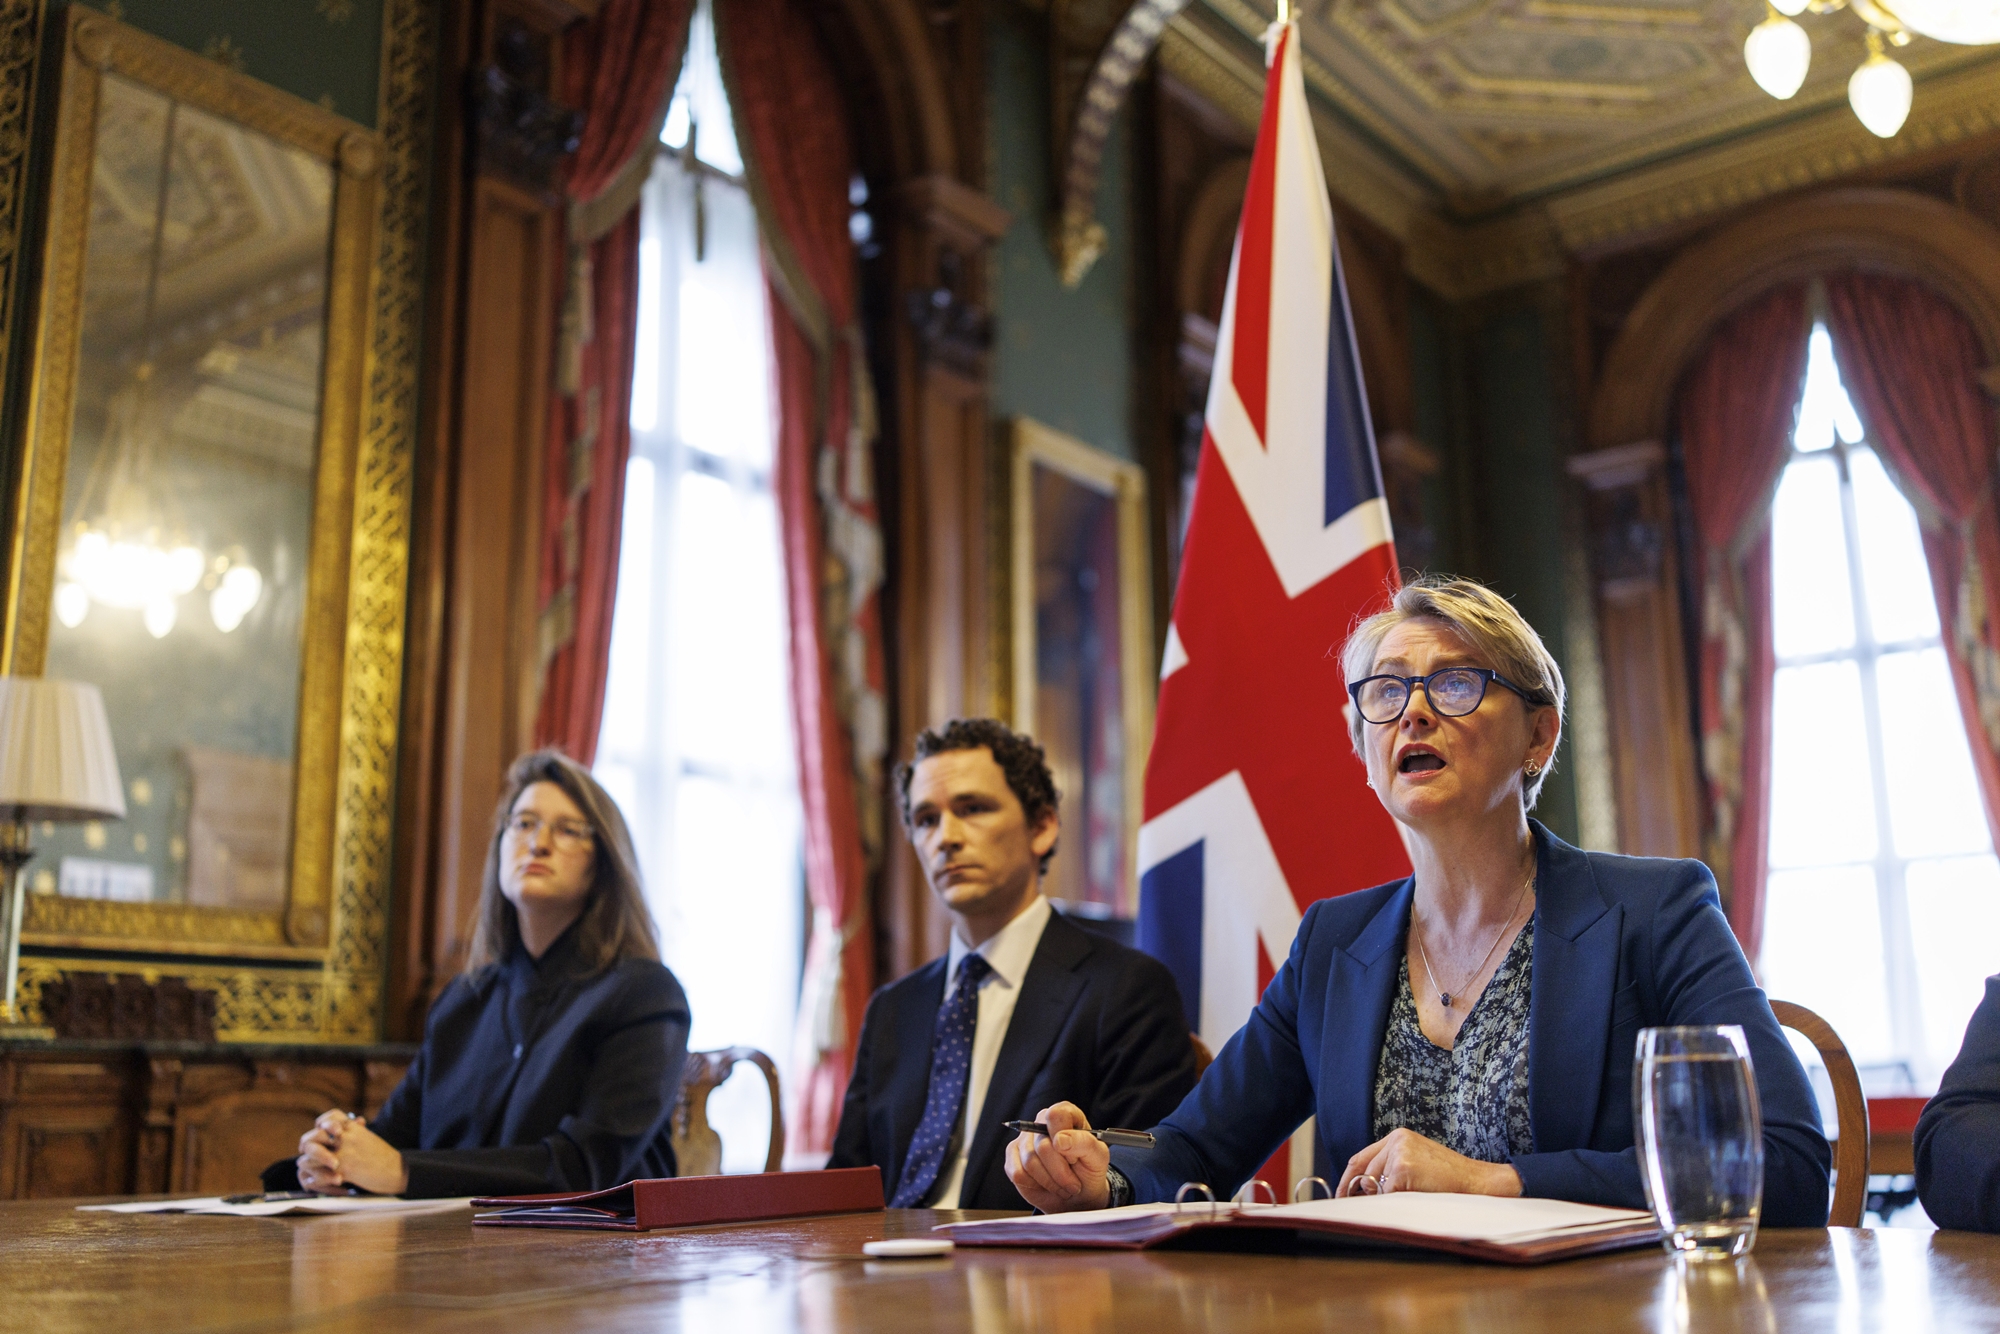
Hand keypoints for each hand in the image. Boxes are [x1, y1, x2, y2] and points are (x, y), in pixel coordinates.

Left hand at [294, 1109, 408, 1195]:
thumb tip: (351, 1124)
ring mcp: (343, 1153)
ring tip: (309, 1172)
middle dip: (307, 1147)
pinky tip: (314, 1183)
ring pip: (309, 1157)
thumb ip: (355, 1132)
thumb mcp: (369, 1137)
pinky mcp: (343, 1170)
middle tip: (307, 1154)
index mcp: (353, 1128)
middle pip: (313, 1137)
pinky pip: (318, 1176)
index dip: (321, 1124)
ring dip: (307, 1165)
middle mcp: (346, 1137)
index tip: (320, 1132)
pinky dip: (314, 1182)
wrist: (397, 1170)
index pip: (329, 1117)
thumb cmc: (384, 1156)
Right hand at [1004, 1102, 1110, 1213]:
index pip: (1056, 1115)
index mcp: (1065, 1114)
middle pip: (1043, 1145)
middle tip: (1073, 1183)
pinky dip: (1035, 1185)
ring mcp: (1025, 1139)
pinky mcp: (1013, 1157)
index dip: (1063, 1137)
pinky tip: (1046, 1185)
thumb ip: (1084, 1143)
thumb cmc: (1088, 1171)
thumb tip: (1060, 1139)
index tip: (1074, 1158)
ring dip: (1050, 1181)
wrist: (1078, 1195)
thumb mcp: (1097, 1157)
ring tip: (1063, 1186)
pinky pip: (1018, 1173)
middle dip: (1061, 1172)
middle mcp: (1042, 1122)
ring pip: (1030, 1162)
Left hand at [1335, 1127, 1521, 1199]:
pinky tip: (1418, 1198)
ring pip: (1375, 1187)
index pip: (1361, 1158)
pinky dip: (1396, 1204)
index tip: (1341, 1196)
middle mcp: (1395, 1141)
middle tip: (1368, 1210)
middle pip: (1364, 1174)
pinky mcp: (1403, 1170)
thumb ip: (1390, 1169)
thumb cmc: (1449, 1178)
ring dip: (1387, 1200)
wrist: (1477, 1182)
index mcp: (1397, 1137)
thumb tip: (1360, 1190)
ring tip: (1414, 1198)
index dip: (1347, 1179)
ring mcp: (1398, 1154)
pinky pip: (1387, 1196)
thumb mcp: (1417, 1163)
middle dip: (1364, 1195)